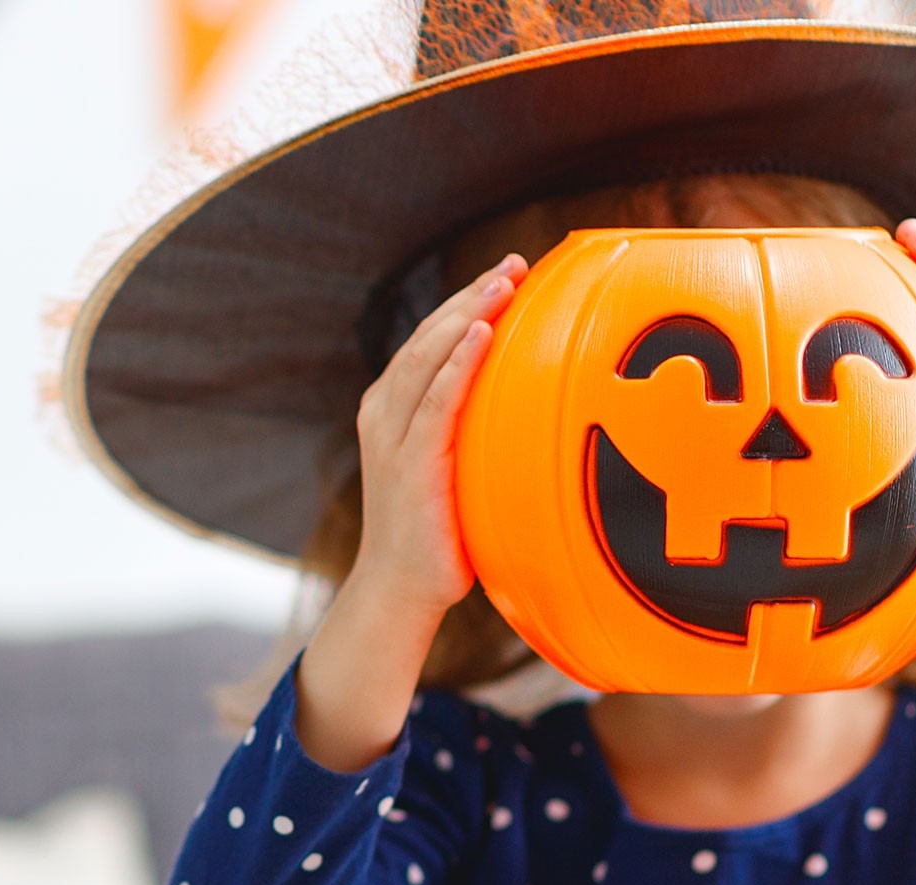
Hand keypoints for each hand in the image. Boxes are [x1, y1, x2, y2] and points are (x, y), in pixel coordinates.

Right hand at [339, 253, 525, 616]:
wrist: (399, 590)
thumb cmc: (436, 534)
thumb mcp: (453, 469)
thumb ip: (471, 432)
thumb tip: (531, 408)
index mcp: (390, 409)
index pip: (429, 340)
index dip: (466, 302)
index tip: (506, 274)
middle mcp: (383, 413)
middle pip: (429, 336)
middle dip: (472, 295)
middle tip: (515, 263)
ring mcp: (392, 437)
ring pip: (429, 357)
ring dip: (468, 314)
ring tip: (503, 282)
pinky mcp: (410, 463)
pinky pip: (436, 401)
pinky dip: (458, 363)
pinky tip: (483, 333)